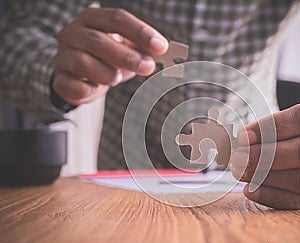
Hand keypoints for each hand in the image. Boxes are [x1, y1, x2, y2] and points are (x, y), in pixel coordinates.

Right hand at [54, 8, 168, 104]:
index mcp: (92, 18)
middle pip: (99, 41)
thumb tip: (164, 52)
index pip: (117, 19)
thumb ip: (143, 49)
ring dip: (108, 74)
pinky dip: (90, 90)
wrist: (78, 75)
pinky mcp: (59, 79)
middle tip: (148, 67)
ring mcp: (63, 56)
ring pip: (84, 63)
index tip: (161, 47)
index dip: (140, 32)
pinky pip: (74, 86)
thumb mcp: (126, 48)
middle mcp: (72, 33)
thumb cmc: (107, 57)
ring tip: (116, 77)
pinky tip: (97, 88)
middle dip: (128, 57)